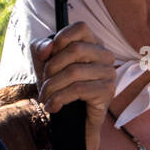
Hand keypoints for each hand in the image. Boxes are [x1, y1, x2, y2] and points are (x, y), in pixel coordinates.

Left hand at [32, 22, 114, 149]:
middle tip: (43, 84)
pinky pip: (79, 90)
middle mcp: (105, 55)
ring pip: (74, 72)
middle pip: (75, 50)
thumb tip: (47, 47)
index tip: (48, 56)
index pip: (81, 27)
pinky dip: (59, 99)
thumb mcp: (44, 64)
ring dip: (52, 87)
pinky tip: (52, 107)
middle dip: (52, 68)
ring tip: (44, 98)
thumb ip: (40, 49)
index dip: (61, 38)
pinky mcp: (108, 91)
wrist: (71, 121)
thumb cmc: (60, 87)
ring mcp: (109, 73)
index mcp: (92, 43)